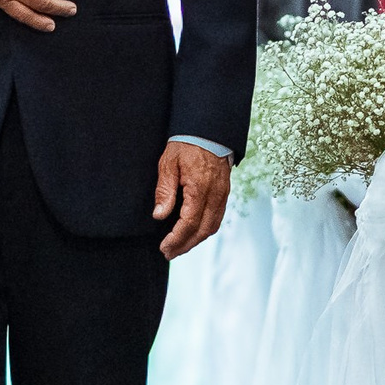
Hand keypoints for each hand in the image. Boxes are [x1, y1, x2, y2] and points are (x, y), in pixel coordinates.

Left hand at [153, 140, 230, 260]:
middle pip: (203, 230)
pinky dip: (205, 230)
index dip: (177, 238)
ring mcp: (223, 195)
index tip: (164, 248)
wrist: (208, 131)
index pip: (189, 223)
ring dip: (196, 240)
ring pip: (212, 226)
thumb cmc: (185, 145)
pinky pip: (217, 218)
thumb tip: (160, 216)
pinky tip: (193, 233)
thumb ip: (165, 190)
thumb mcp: (168, 164)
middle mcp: (215, 195)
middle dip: (185, 245)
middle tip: (169, 253)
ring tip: (179, 247)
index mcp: (200, 188)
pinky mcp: (224, 193)